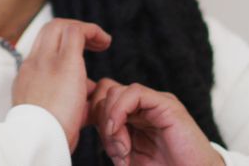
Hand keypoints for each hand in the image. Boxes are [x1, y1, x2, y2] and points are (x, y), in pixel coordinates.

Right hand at [12, 18, 111, 150]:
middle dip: (71, 29)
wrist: (39, 138)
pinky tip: (105, 42)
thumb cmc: (48, 133)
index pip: (43, 48)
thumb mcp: (53, 112)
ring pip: (60, 26)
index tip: (79, 55)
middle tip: (90, 42)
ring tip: (100, 42)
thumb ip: (68, 97)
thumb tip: (88, 92)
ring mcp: (46, 60)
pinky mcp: (65, 62)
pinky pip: (77, 32)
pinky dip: (92, 32)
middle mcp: (33, 63)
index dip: (62, 45)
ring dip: (82, 30)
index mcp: (28, 77)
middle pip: (49, 30)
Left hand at [88, 78, 224, 165]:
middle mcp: (142, 106)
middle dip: (100, 122)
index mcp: (132, 116)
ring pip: (114, 91)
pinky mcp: (166, 104)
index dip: (93, 119)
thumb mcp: (127, 157)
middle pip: (104, 93)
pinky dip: (120, 112)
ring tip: (122, 151)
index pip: (100, 100)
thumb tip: (81, 125)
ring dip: (110, 122)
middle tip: (114, 153)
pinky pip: (134, 93)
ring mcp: (154, 102)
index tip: (102, 147)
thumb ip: (110, 140)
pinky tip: (121, 135)